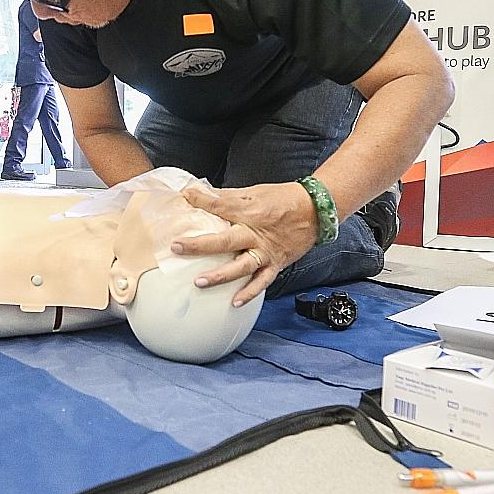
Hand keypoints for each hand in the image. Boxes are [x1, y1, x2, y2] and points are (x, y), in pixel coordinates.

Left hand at [171, 182, 317, 306]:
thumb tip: (200, 193)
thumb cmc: (283, 199)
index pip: (219, 205)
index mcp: (249, 211)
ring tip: (200, 282)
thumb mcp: (254, 192)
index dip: (200, 200)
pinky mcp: (275, 263)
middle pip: (224, 240)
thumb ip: (227, 197)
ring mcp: (266, 251)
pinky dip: (249, 293)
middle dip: (199, 245)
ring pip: (241, 266)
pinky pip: (262, 281)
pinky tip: (234, 302)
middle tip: (177, 248)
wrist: (316, 210)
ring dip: (220, 275)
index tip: (183, 197)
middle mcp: (255, 233)